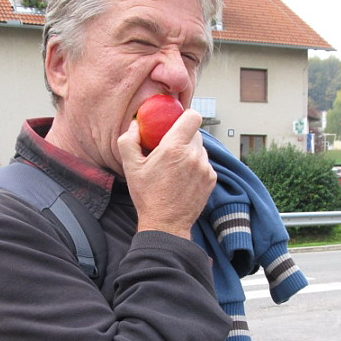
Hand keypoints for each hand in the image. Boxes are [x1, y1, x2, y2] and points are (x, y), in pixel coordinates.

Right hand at [117, 110, 215, 239]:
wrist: (165, 224)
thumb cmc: (147, 196)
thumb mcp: (130, 167)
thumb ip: (129, 140)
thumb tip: (135, 124)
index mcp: (174, 148)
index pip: (192, 116)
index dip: (185, 116)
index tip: (175, 123)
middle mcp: (194, 155)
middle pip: (195, 132)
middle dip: (183, 136)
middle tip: (170, 148)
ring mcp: (205, 168)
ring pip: (201, 148)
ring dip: (190, 152)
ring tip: (176, 167)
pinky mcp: (211, 179)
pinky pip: (205, 163)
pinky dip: (196, 166)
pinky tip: (183, 178)